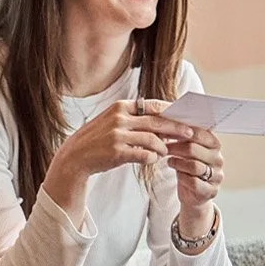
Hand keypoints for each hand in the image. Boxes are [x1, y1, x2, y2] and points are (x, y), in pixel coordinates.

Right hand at [38, 101, 191, 221]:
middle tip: (190, 134)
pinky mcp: (116, 152)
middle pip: (157, 122)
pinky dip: (152, 157)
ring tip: (167, 151)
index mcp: (120, 107)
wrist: (74, 157)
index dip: (172, 112)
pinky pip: (143, 154)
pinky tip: (154, 159)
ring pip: (152, 140)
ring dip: (163, 147)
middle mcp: (119, 118)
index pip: (153, 106)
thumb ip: (134, 118)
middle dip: (176, 128)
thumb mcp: (112, 121)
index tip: (185, 116)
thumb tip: (161, 120)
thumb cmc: (97, 140)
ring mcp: (117, 135)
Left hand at [157, 112, 224, 222]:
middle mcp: (218, 159)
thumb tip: (166, 119)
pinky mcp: (210, 191)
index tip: (164, 131)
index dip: (180, 131)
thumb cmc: (187, 167)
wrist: (192, 194)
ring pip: (194, 166)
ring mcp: (216, 175)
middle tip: (162, 147)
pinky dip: (182, 177)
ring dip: (177, 163)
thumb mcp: (186, 151)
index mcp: (214, 145)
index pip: (200, 133)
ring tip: (169, 161)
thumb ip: (183, 138)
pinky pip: (194, 182)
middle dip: (174, 147)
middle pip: (194, 149)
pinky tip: (177, 174)